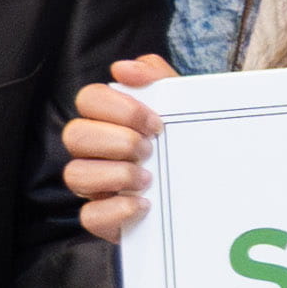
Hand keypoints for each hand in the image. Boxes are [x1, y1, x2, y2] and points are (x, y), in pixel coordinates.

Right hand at [61, 58, 178, 240]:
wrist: (212, 192)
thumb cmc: (185, 142)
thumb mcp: (181, 105)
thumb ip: (157, 76)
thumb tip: (123, 68)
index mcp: (108, 119)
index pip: (89, 99)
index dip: (120, 108)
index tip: (156, 123)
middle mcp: (94, 151)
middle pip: (75, 134)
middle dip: (118, 141)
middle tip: (150, 149)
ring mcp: (95, 186)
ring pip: (74, 174)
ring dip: (115, 174)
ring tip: (147, 178)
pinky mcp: (104, 218)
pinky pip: (89, 215)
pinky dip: (117, 209)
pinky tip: (144, 204)